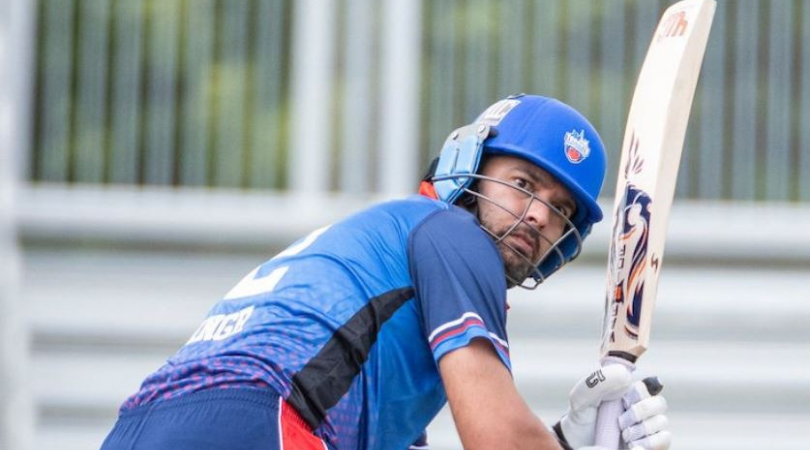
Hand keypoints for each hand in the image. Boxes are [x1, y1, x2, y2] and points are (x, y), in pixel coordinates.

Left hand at [553, 366, 669, 449]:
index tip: (623, 399)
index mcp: (627, 393)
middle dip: (641, 410)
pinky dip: (650, 442)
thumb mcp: (581, 399)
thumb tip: (625, 374)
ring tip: (623, 435)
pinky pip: (665, 439)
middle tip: (621, 421)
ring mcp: (646, 428)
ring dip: (642, 428)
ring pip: (662, 421)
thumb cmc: (581, 421)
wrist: (578, 445)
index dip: (639, 391)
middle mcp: (640, 408)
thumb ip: (598, 382)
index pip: (648, 383)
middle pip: (659, 402)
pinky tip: (632, 445)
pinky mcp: (651, 445)